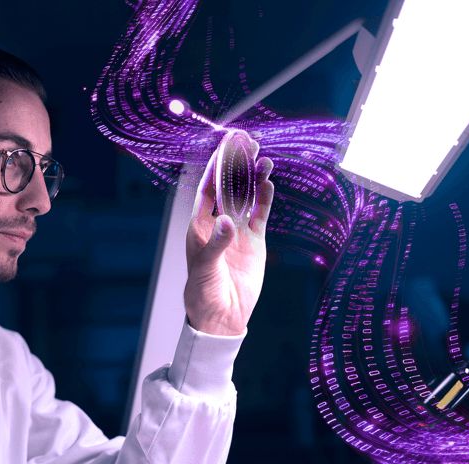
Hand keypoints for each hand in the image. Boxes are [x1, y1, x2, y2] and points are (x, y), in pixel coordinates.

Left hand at [184, 132, 274, 335]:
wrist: (222, 317)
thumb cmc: (203, 294)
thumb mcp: (206, 270)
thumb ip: (216, 244)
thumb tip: (227, 221)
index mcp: (199, 226)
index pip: (208, 190)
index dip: (216, 167)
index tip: (225, 147)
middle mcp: (218, 224)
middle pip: (229, 187)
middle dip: (237, 165)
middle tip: (247, 142)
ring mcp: (237, 232)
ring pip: (247, 198)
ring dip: (254, 179)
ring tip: (263, 158)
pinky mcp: (254, 242)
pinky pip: (260, 215)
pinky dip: (265, 199)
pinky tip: (269, 182)